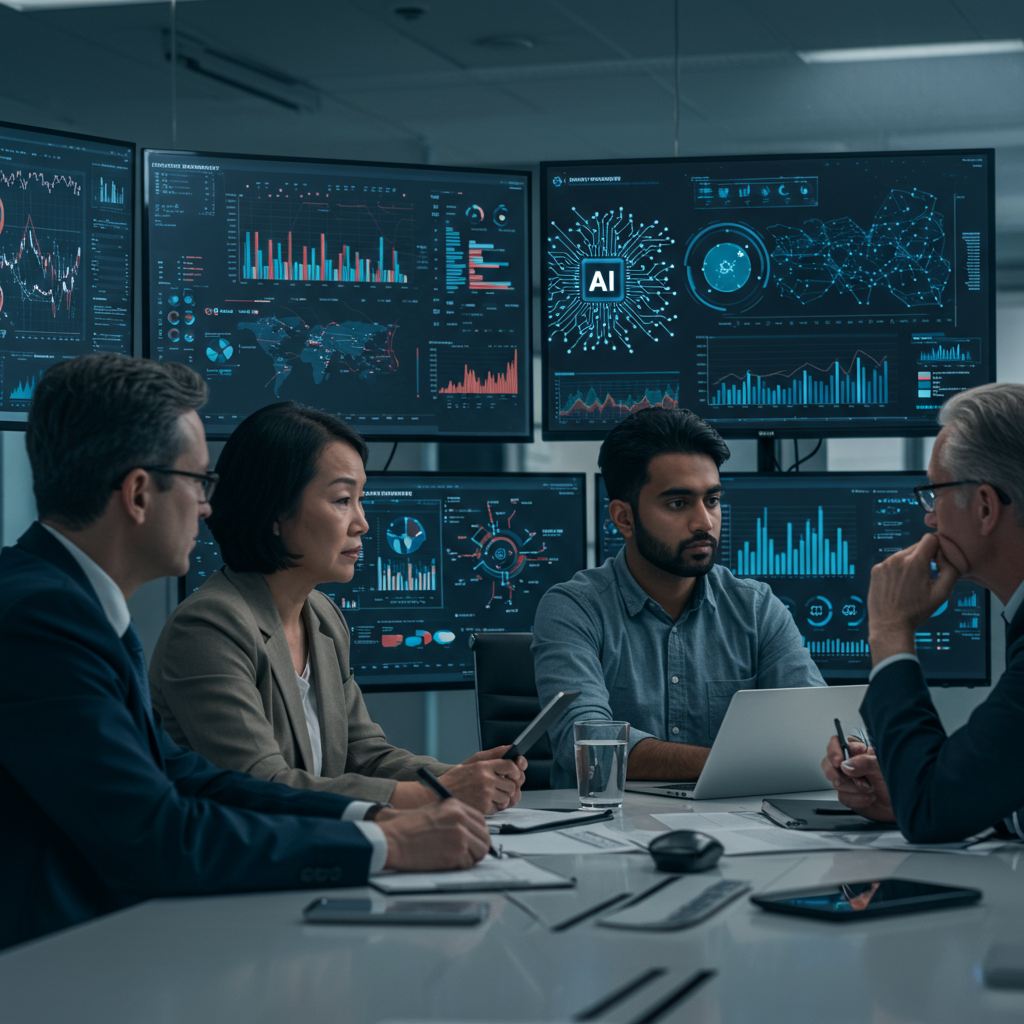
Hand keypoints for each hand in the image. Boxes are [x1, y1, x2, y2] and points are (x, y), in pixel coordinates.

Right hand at [376, 801, 490, 870]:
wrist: (391, 840)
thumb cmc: (404, 828)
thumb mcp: (432, 811)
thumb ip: (452, 817)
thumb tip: (468, 830)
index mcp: (455, 805)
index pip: (481, 820)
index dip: (478, 833)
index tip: (473, 841)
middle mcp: (460, 818)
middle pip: (484, 836)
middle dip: (478, 847)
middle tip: (468, 854)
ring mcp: (460, 836)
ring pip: (480, 851)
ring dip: (470, 858)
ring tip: (454, 859)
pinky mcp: (455, 853)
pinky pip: (468, 864)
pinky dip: (459, 867)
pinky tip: (444, 863)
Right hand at [438, 747, 526, 813]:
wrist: (437, 796)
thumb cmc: (455, 779)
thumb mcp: (472, 762)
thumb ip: (493, 754)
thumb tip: (510, 747)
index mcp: (483, 766)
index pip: (511, 765)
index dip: (515, 770)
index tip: (513, 773)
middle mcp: (486, 779)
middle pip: (512, 784)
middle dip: (508, 786)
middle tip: (500, 786)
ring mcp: (485, 794)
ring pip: (508, 797)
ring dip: (502, 798)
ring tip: (490, 794)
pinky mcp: (483, 808)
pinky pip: (500, 808)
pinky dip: (495, 806)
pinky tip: (485, 802)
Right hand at [820, 735, 894, 822]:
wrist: (904, 807)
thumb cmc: (899, 783)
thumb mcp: (882, 768)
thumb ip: (865, 763)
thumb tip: (846, 765)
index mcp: (859, 751)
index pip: (837, 743)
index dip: (834, 751)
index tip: (839, 761)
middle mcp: (851, 763)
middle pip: (829, 762)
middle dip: (836, 773)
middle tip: (847, 778)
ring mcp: (848, 779)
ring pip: (834, 780)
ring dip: (852, 788)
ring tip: (868, 789)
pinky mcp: (849, 794)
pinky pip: (842, 796)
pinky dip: (856, 799)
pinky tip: (868, 798)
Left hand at [868, 534, 960, 662]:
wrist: (890, 625)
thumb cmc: (917, 611)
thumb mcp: (942, 593)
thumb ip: (951, 569)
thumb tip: (947, 554)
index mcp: (915, 562)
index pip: (931, 538)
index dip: (939, 547)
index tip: (939, 560)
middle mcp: (897, 558)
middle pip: (918, 546)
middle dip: (926, 557)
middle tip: (927, 576)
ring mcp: (884, 563)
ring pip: (904, 554)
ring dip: (911, 563)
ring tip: (912, 585)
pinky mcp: (876, 570)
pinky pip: (892, 563)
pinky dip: (898, 570)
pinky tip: (899, 586)